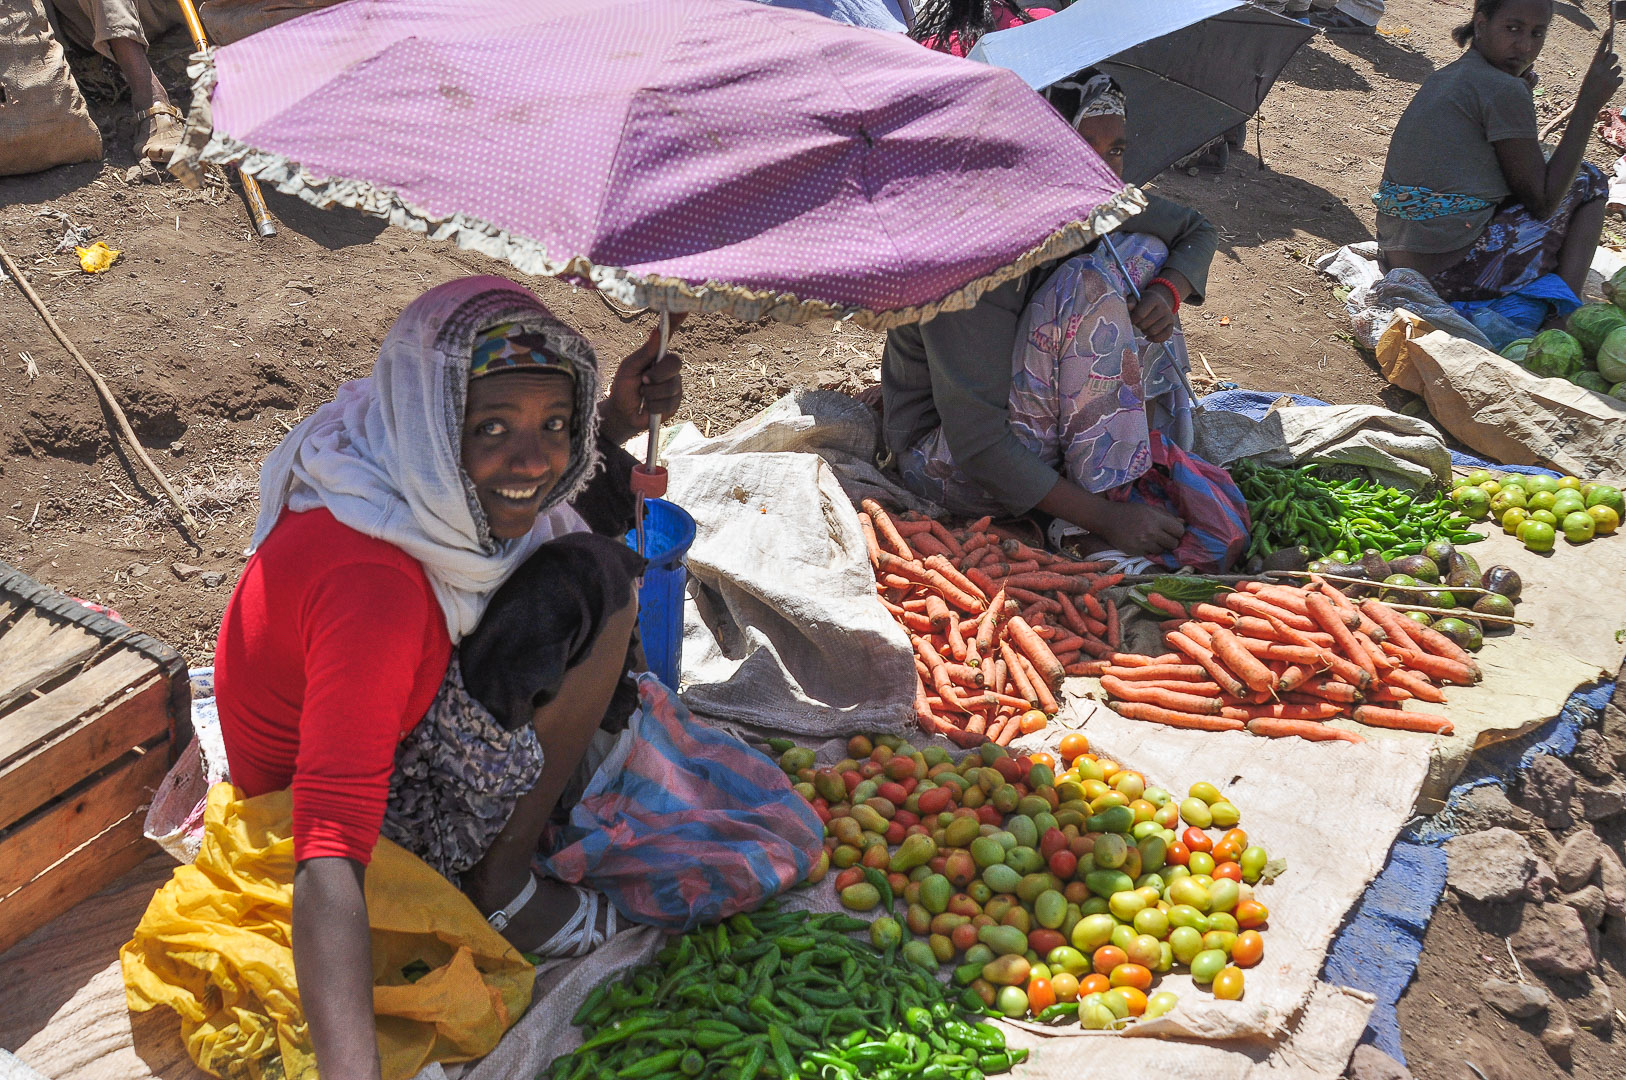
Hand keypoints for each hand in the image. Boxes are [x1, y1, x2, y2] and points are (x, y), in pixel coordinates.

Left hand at [601, 317, 684, 444]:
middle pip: (674, 363)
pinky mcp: (676, 402)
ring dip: (651, 394)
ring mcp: (675, 384)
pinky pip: (669, 402)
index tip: (684, 307)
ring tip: (642, 396)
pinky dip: (653, 406)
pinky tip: (648, 407)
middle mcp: (669, 367)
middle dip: (657, 374)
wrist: (623, 413)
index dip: (677, 320)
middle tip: (643, 381)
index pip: (670, 334)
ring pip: (670, 386)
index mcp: (657, 354)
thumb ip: (644, 352)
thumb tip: (657, 331)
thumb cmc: (624, 386)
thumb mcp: (629, 368)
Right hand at [1095, 501, 1185, 555]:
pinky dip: (1148, 550)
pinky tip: (1141, 542)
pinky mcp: (1136, 551)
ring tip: (1151, 539)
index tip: (1172, 531)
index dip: (1178, 531)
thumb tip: (1183, 522)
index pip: (1179, 530)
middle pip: (1173, 543)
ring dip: (1159, 546)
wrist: (1107, 519)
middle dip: (1171, 541)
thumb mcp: (1149, 509)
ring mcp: (1143, 543)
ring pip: (1162, 550)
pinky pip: (1150, 554)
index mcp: (1156, 519)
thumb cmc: (1130, 511)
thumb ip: (1166, 516)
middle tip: (1163, 537)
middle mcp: (1152, 532)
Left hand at [1129, 284, 1177, 342]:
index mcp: (1154, 298)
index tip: (1133, 318)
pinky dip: (1155, 339)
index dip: (1133, 319)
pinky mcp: (1172, 325)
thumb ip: (1131, 302)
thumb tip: (1129, 306)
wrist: (1158, 302)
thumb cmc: (1143, 301)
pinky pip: (1164, 337)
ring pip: (1153, 332)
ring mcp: (1169, 316)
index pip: (1140, 314)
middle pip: (1146, 324)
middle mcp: (1164, 307)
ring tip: (1144, 326)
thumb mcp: (1136, 298)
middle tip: (1139, 322)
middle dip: (1139, 325)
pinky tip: (1149, 336)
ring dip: (1145, 332)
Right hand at [1579, 30, 1621, 110]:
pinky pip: (1620, 78)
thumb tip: (1611, 55)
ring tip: (1607, 82)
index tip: (1609, 29)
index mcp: (1592, 67)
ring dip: (1615, 73)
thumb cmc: (1588, 90)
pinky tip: (1609, 88)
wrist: (1587, 106)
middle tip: (1610, 65)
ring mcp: (1608, 77)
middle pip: (1614, 56)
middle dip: (1614, 59)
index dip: (1605, 39)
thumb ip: (1600, 66)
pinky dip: (1616, 82)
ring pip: (1619, 68)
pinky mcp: (1615, 83)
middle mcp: (1600, 70)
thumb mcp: (1590, 77)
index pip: (1600, 50)